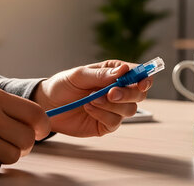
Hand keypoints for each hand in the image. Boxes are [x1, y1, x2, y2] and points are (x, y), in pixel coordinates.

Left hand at [34, 60, 151, 136]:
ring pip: (130, 109)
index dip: (144, 78)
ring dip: (111, 106)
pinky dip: (102, 115)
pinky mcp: (106, 124)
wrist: (48, 105)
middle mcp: (118, 90)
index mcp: (115, 73)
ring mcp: (114, 108)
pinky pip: (115, 122)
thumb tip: (124, 70)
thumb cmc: (64, 85)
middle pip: (139, 94)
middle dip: (128, 94)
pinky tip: (89, 109)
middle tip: (110, 94)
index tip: (141, 83)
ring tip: (91, 100)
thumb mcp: (79, 75)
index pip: (138, 74)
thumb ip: (101, 74)